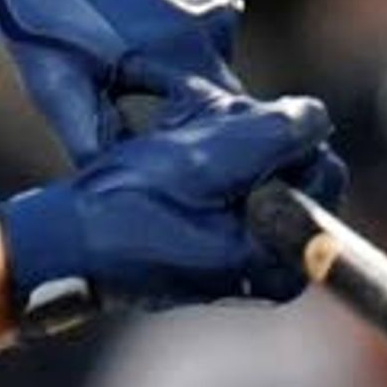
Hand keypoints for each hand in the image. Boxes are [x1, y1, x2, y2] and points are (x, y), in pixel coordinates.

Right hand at [0, 88, 343, 331]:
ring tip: (179, 157)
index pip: (321, 171)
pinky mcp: (216, 248)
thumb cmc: (129, 205)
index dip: (279, 137)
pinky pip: (232, 189)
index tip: (222, 140)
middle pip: (297, 173)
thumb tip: (316, 117)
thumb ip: (275, 134)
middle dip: (256, 145)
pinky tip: (173, 168)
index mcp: (281, 261)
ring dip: (229, 152)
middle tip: (197, 145)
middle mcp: (271, 269)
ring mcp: (244, 261)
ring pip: (262, 175)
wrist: (66, 242)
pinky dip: (210, 169)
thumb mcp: (206, 157)